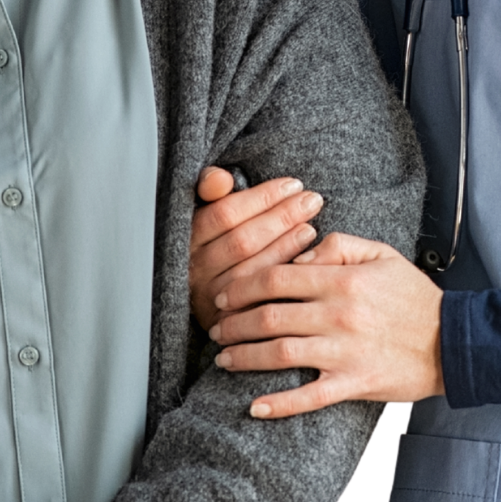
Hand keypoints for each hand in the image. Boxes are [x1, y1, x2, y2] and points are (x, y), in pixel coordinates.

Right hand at [189, 167, 325, 331]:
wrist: (213, 296)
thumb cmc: (218, 240)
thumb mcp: (209, 210)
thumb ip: (210, 187)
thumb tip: (221, 179)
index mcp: (188, 238)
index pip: (225, 214)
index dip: (262, 198)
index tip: (292, 185)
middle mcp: (194, 269)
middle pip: (241, 241)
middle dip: (282, 217)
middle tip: (312, 200)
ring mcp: (210, 298)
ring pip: (251, 270)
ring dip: (285, 246)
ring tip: (311, 227)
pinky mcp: (227, 322)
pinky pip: (259, 298)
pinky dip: (283, 275)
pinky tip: (305, 260)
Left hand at [208, 233, 444, 417]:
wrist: (453, 341)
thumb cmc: (414, 296)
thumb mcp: (381, 254)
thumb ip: (338, 245)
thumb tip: (298, 256)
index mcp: (342, 280)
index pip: (276, 277)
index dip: (242, 285)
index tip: (224, 294)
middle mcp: (338, 315)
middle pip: (269, 316)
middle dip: (233, 323)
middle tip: (215, 328)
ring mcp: (344, 352)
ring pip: (279, 354)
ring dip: (245, 357)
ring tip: (224, 359)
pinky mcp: (354, 383)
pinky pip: (309, 398)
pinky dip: (279, 404)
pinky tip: (254, 406)